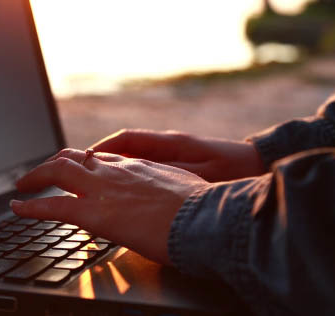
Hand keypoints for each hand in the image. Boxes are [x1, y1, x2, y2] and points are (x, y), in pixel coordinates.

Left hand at [11, 149, 209, 264]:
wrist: (204, 218)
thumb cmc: (202, 208)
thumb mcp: (182, 188)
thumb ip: (165, 188)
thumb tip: (164, 198)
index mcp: (137, 166)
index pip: (100, 158)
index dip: (81, 161)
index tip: (73, 165)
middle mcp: (115, 171)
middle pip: (73, 157)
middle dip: (52, 162)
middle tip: (39, 172)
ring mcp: (102, 189)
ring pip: (57, 173)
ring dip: (36, 177)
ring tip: (23, 184)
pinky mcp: (94, 213)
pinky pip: (52, 207)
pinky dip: (31, 207)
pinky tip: (17, 208)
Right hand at [91, 129, 264, 181]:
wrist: (259, 166)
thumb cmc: (233, 169)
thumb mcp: (201, 173)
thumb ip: (169, 174)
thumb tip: (138, 175)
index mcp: (170, 143)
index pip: (127, 139)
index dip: (101, 149)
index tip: (83, 160)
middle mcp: (166, 147)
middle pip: (123, 149)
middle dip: (97, 159)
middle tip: (74, 172)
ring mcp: (171, 157)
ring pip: (132, 160)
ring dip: (111, 169)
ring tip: (91, 184)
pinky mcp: (178, 168)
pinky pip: (145, 169)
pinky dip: (129, 177)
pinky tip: (122, 194)